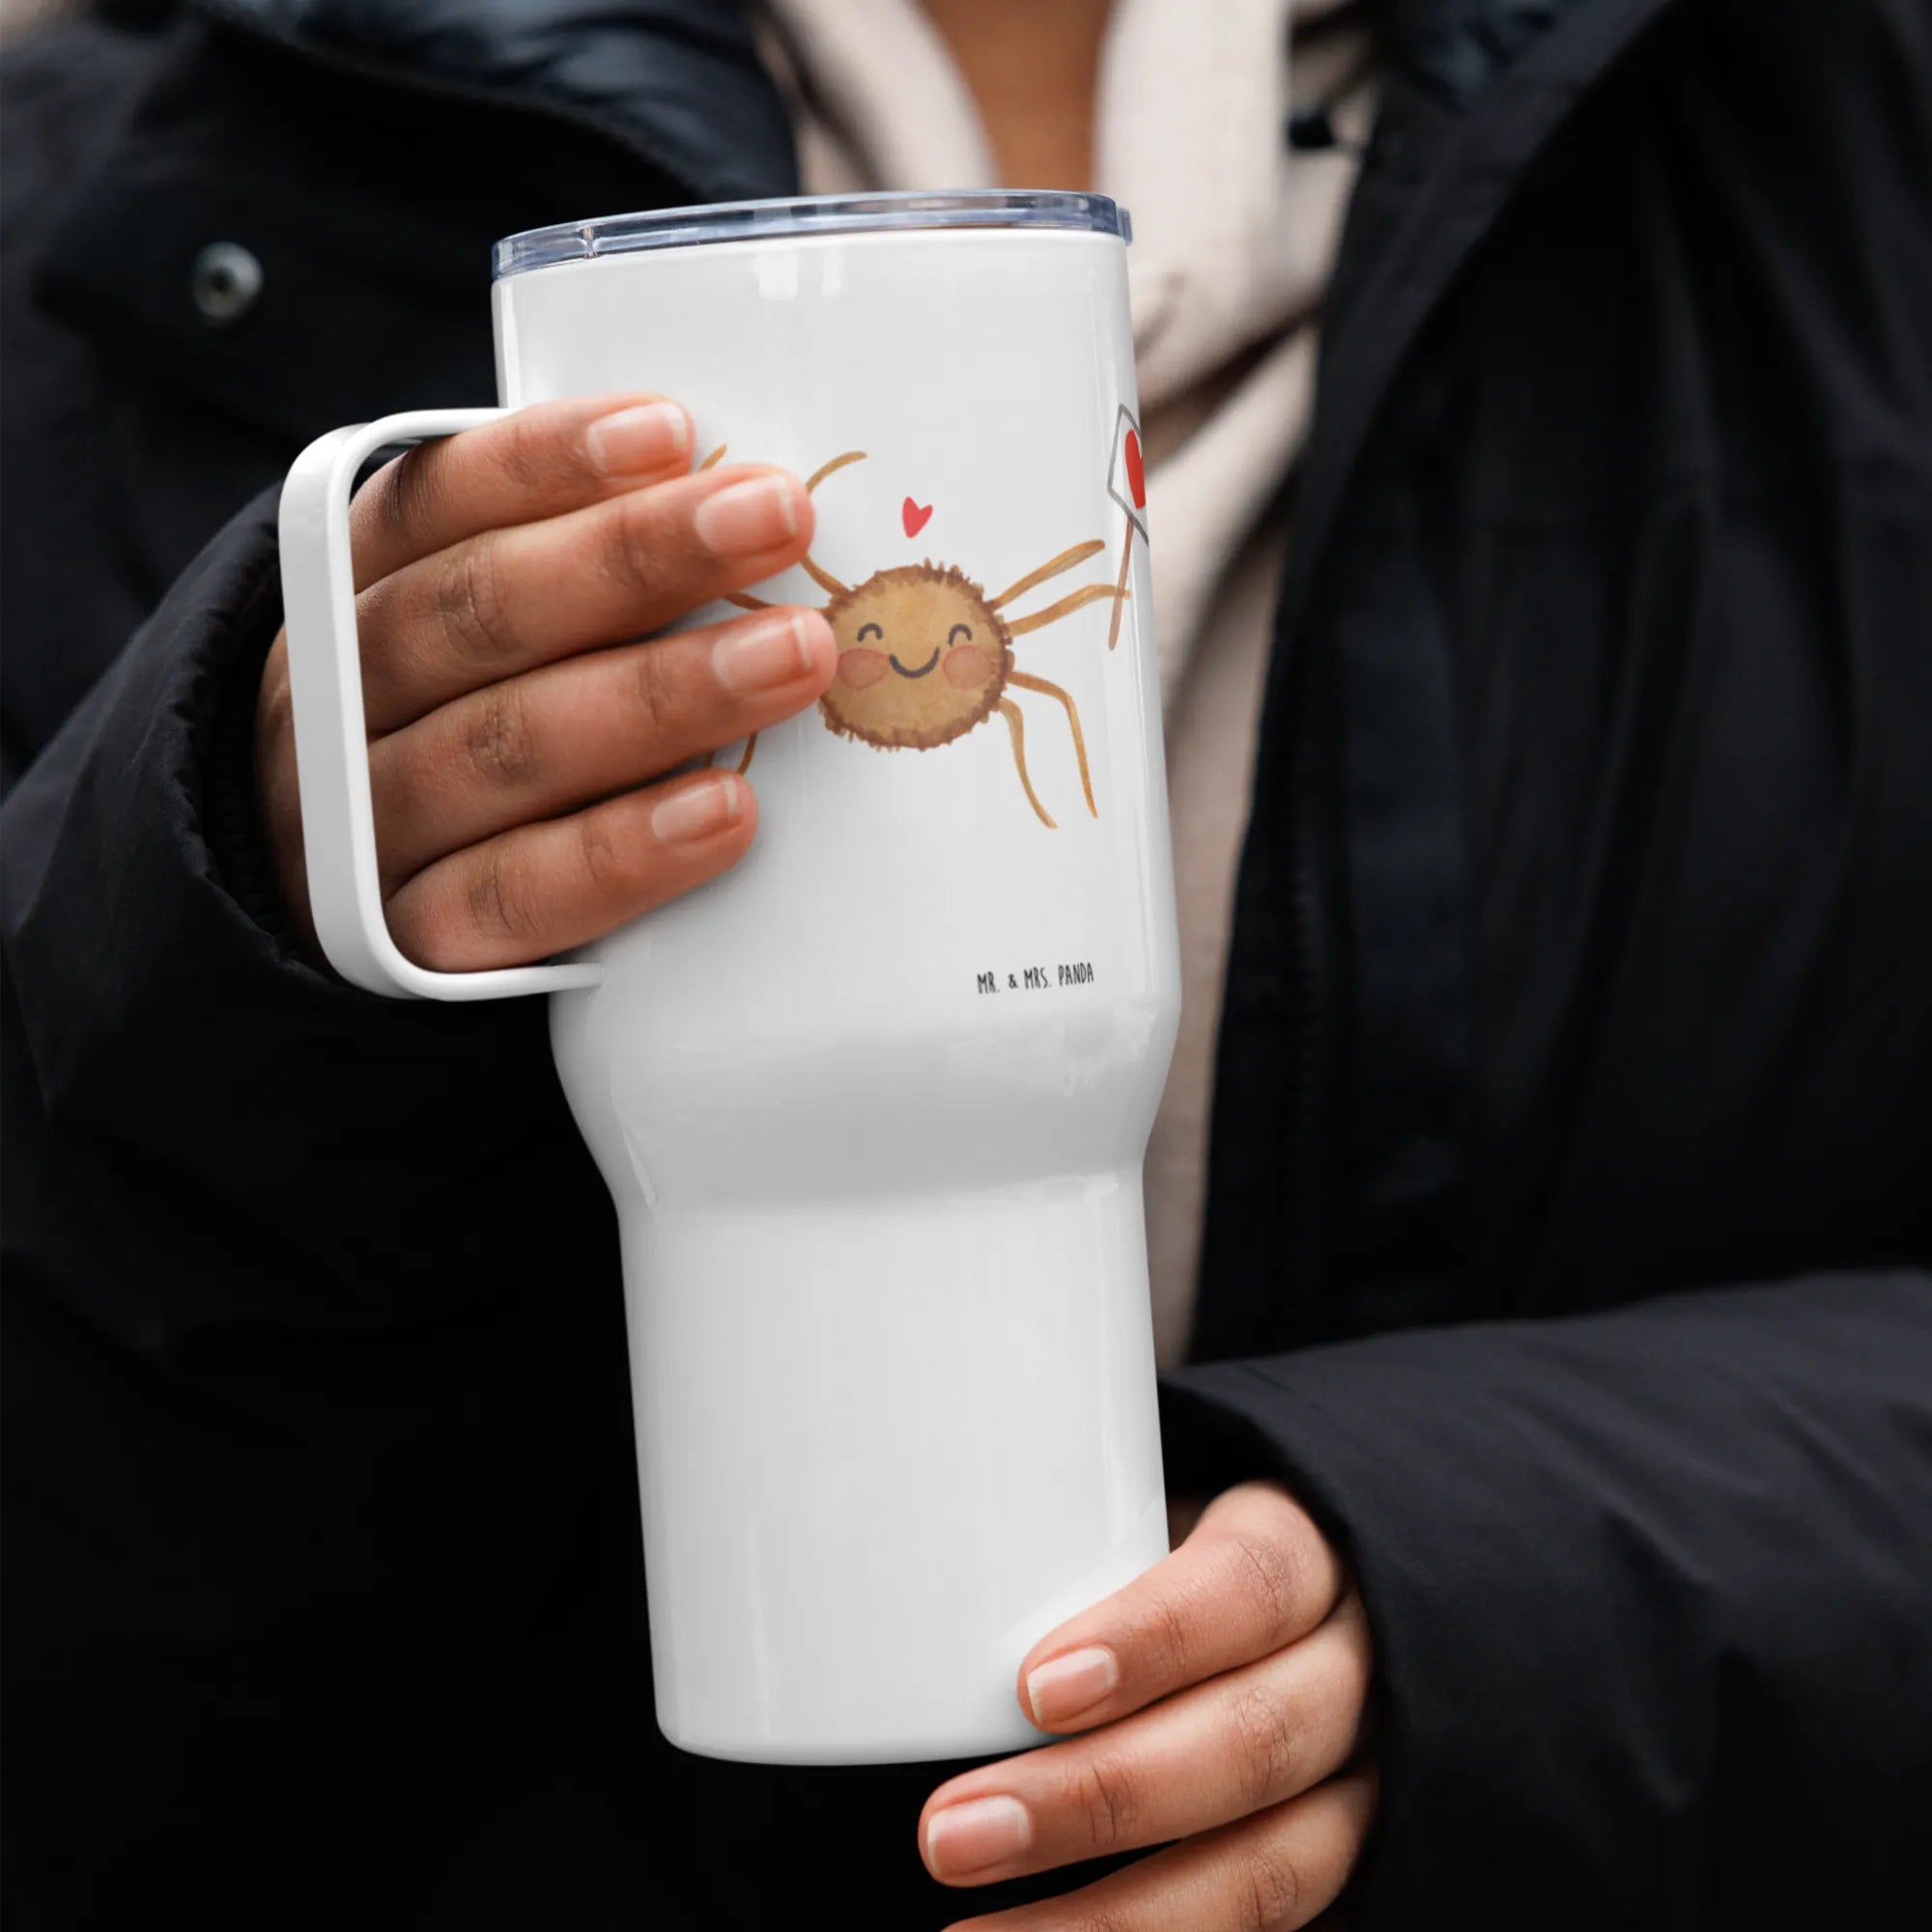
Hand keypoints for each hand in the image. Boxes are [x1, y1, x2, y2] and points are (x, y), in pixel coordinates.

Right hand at [255, 395, 835, 964]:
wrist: (334, 901)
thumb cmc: (450, 724)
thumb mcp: (470, 625)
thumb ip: (572, 566)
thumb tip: (744, 498)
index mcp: (351, 586)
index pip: (435, 501)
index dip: (548, 463)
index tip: (673, 431)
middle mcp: (336, 695)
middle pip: (478, 612)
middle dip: (634, 559)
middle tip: (776, 520)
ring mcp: (364, 823)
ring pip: (503, 747)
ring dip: (658, 697)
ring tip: (793, 657)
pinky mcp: (411, 940)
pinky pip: (514, 896)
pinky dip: (620, 852)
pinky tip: (727, 811)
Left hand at [919, 1483, 1376, 1929]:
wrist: (1298, 1619)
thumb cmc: (1177, 1556)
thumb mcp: (1145, 1517)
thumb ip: (1068, 1549)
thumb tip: (902, 1580)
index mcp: (1307, 1555)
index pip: (1249, 1585)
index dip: (1151, 1639)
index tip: (1033, 1687)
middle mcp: (1355, 1675)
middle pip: (1252, 1742)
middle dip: (1094, 1800)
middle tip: (947, 1834)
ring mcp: (1361, 1790)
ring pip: (1268, 1871)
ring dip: (1114, 1919)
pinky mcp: (1347, 1876)